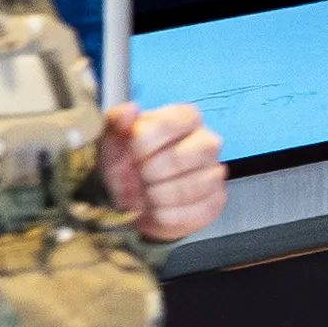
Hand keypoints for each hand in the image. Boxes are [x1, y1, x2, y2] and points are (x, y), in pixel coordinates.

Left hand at [99, 103, 229, 242]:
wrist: (130, 197)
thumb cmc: (125, 162)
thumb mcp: (112, 138)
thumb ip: (116, 121)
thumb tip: (130, 111)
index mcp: (185, 117)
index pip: (167, 125)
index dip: (141, 145)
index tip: (130, 154)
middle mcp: (207, 141)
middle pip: (179, 159)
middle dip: (147, 174)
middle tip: (136, 177)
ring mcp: (215, 172)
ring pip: (188, 189)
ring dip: (155, 197)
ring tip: (144, 194)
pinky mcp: (216, 201)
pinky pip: (192, 213)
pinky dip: (166, 216)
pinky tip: (156, 208)